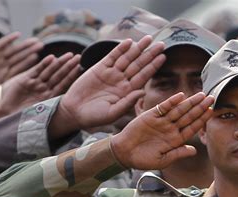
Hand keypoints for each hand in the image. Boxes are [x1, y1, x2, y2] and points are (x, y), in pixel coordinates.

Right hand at [0, 33, 43, 100]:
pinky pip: (0, 44)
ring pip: (13, 50)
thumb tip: (16, 104)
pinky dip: (8, 40)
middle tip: (42, 45)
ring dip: (24, 45)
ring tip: (35, 40)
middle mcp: (3, 66)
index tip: (41, 60)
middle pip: (19, 57)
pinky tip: (18, 35)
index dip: (29, 63)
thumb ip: (3, 95)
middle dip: (30, 52)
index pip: (20, 68)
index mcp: (5, 76)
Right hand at [0, 52, 80, 118]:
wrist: (6, 113)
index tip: (81, 68)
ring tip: (69, 55)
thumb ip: (49, 113)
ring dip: (59, 63)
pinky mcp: (25, 80)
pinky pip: (36, 70)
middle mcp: (44, 89)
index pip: (63, 84)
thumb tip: (66, 119)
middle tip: (78, 57)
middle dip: (68, 66)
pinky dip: (43, 64)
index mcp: (50, 97)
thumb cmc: (22, 117)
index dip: (72, 76)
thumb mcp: (38, 116)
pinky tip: (51, 58)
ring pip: (49, 71)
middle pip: (58, 75)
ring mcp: (36, 83)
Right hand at [49, 36, 165, 138]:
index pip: (143, 77)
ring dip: (138, 48)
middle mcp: (121, 81)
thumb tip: (143, 91)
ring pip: (127, 58)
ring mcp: (111, 74)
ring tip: (149, 38)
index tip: (163, 57)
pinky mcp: (99, 68)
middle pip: (138, 65)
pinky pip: (112, 56)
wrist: (74, 112)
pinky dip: (120, 49)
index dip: (153, 66)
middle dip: (149, 54)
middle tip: (162, 44)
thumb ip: (128, 103)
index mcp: (127, 92)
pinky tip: (129, 42)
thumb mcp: (113, 113)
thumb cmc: (94, 117)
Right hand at [111, 92, 213, 169]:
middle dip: (200, 107)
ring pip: (178, 110)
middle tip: (212, 98)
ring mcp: (161, 121)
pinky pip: (163, 107)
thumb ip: (178, 153)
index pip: (192, 128)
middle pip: (188, 116)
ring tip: (201, 95)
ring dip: (189, 102)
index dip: (202, 120)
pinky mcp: (151, 116)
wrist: (124, 153)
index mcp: (175, 140)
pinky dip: (171, 101)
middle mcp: (170, 129)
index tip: (211, 112)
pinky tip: (180, 96)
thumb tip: (194, 150)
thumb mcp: (162, 160)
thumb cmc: (143, 160)